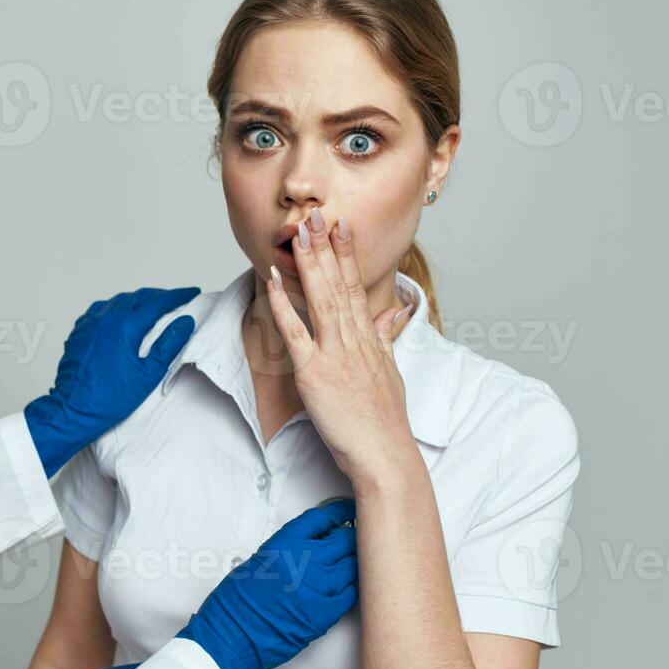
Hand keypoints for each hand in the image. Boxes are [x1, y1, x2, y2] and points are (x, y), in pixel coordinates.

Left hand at [24, 286, 198, 477]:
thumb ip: (169, 345)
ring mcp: (89, 323)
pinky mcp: (79, 332)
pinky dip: (115, 307)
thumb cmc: (109, 398)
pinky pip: (99, 310)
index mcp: (125, 325)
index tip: (191, 292)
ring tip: (151, 306)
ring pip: (118, 301)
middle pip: (138, 297)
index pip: (158, 303)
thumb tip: (185, 322)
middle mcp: (106, 318)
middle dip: (159, 296)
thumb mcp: (148, 374)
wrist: (73, 410)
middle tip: (175, 300)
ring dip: (137, 300)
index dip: (177, 296)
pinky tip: (120, 315)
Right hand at [176, 498, 357, 668]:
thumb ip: (290, 548)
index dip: (340, 512)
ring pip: (354, 566)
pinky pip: (352, 594)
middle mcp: (306, 559)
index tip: (348, 511)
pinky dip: (352, 588)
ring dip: (354, 564)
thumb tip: (314, 545)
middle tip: (353, 542)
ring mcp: (319, 586)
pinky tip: (347, 588)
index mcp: (285, 542)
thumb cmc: (238, 598)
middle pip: (346, 539)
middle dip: (352, 539)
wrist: (234, 632)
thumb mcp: (261, 558)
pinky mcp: (326, 612)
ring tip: (351, 567)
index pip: (323, 517)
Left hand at [266, 213, 415, 486]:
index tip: (341, 226)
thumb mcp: (392, 371)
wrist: (385, 454)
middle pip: (338, 285)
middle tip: (315, 214)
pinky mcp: (315, 373)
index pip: (356, 288)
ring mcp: (335, 354)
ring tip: (297, 233)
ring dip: (308, 264)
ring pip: (321, 299)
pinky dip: (284, 305)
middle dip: (325, 247)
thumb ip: (386, 337)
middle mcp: (354, 341)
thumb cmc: (386, 421)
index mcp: (370, 340)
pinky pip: (296, 333)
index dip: (347, 255)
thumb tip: (392, 313)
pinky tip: (276, 281)